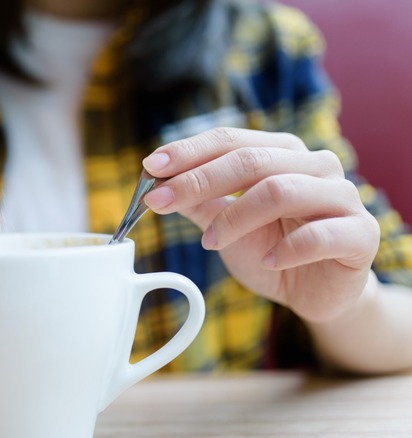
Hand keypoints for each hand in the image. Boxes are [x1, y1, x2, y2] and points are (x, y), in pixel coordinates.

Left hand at [142, 128, 379, 322]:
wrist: (316, 292)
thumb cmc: (271, 250)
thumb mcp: (225, 226)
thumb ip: (197, 203)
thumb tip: (156, 184)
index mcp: (282, 152)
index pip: (230, 140)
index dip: (187, 152)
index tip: (150, 167)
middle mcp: (315, 165)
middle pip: (250, 161)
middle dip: (198, 180)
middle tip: (159, 202)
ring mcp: (342, 196)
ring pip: (279, 190)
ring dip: (234, 218)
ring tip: (211, 242)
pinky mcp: (360, 234)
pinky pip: (317, 235)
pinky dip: (284, 249)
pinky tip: (266, 260)